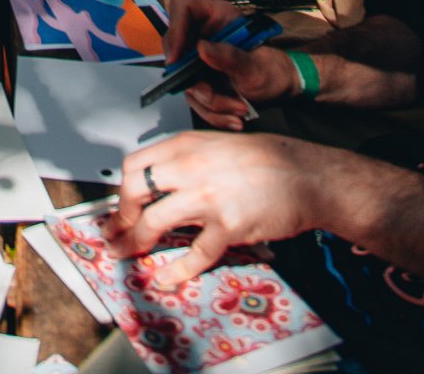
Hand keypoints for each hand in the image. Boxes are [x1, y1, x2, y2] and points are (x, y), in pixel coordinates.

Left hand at [108, 132, 329, 285]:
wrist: (304, 174)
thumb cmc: (265, 160)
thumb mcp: (215, 147)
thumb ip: (186, 162)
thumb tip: (159, 185)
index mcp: (185, 146)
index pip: (136, 165)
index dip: (123, 190)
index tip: (121, 207)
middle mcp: (190, 167)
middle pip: (136, 190)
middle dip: (121, 216)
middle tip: (119, 232)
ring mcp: (207, 197)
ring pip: (155, 221)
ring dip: (137, 242)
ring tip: (130, 254)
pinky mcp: (228, 225)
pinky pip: (194, 254)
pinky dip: (177, 271)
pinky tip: (167, 278)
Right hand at [163, 0, 308, 128]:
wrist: (280, 90)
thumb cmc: (273, 70)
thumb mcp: (256, 66)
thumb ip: (230, 57)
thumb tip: (202, 48)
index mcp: (215, 17)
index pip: (183, 8)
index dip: (175, 29)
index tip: (177, 57)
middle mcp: (203, 35)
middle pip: (176, 49)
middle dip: (194, 80)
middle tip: (211, 93)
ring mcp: (199, 59)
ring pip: (186, 81)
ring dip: (211, 102)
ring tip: (238, 108)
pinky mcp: (200, 80)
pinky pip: (196, 99)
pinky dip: (214, 113)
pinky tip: (234, 116)